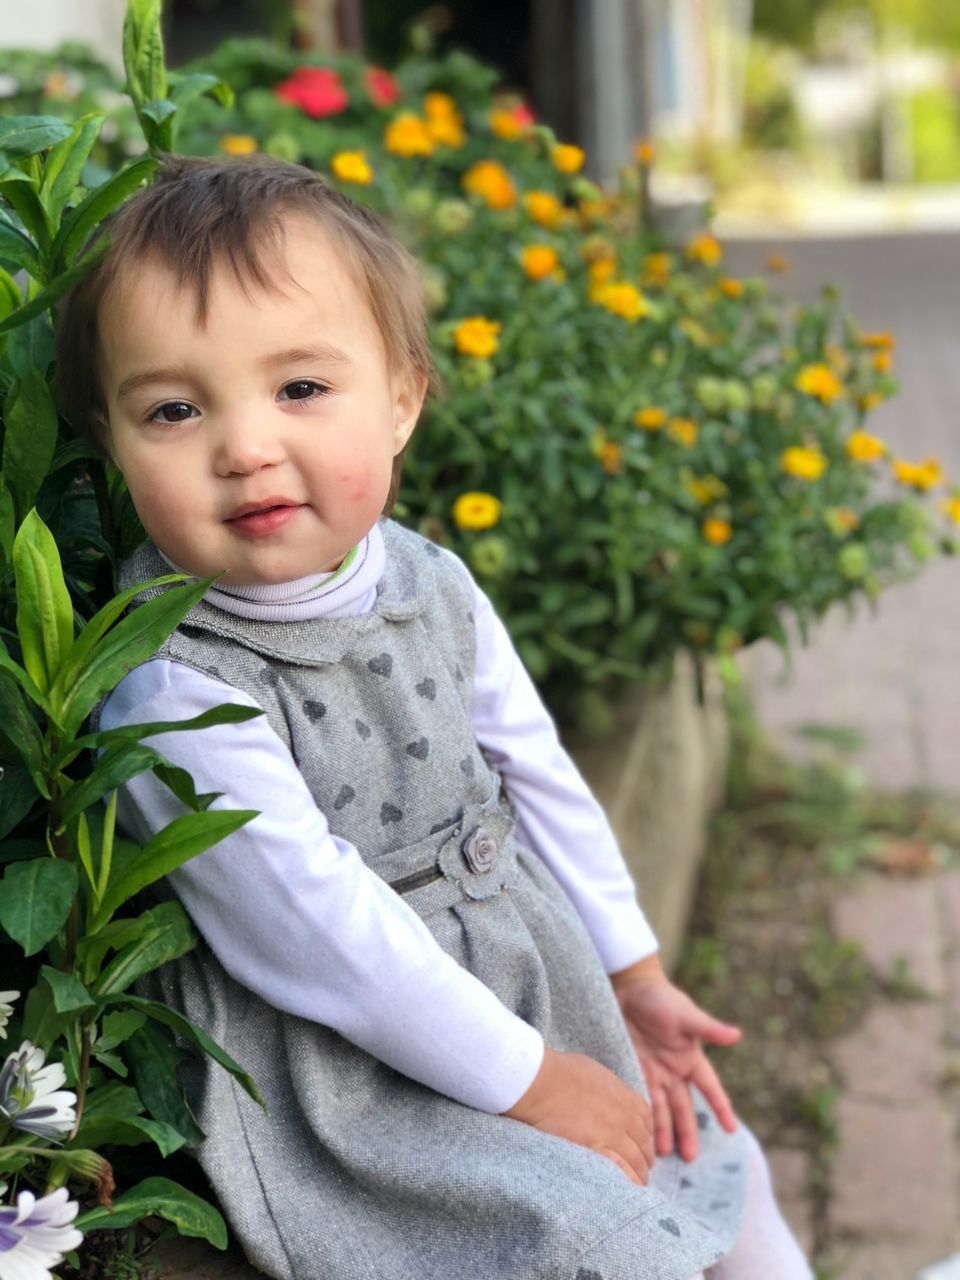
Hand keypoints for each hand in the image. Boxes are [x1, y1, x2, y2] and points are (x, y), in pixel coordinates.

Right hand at [503, 1046, 654, 1184]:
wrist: (543, 1081)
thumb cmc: (562, 1071)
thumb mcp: (594, 1072)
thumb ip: (607, 1088)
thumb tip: (604, 1092)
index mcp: (626, 1097)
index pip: (646, 1119)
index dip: (645, 1133)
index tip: (642, 1142)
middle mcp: (625, 1117)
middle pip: (644, 1143)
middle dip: (646, 1156)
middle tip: (644, 1166)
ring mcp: (613, 1134)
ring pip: (636, 1160)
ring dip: (640, 1173)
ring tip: (639, 1183)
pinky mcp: (596, 1149)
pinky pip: (620, 1169)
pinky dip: (627, 1179)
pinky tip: (627, 1187)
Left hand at [611, 955, 740, 1162]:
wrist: (629, 988)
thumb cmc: (661, 998)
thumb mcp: (686, 1014)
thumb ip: (708, 1028)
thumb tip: (737, 1035)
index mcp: (691, 1058)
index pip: (710, 1089)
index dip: (720, 1108)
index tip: (731, 1131)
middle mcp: (674, 1070)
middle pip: (684, 1107)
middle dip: (687, 1132)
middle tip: (690, 1160)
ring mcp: (653, 1072)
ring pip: (661, 1108)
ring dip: (663, 1130)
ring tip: (662, 1156)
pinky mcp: (632, 1069)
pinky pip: (639, 1097)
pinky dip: (640, 1114)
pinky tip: (639, 1132)